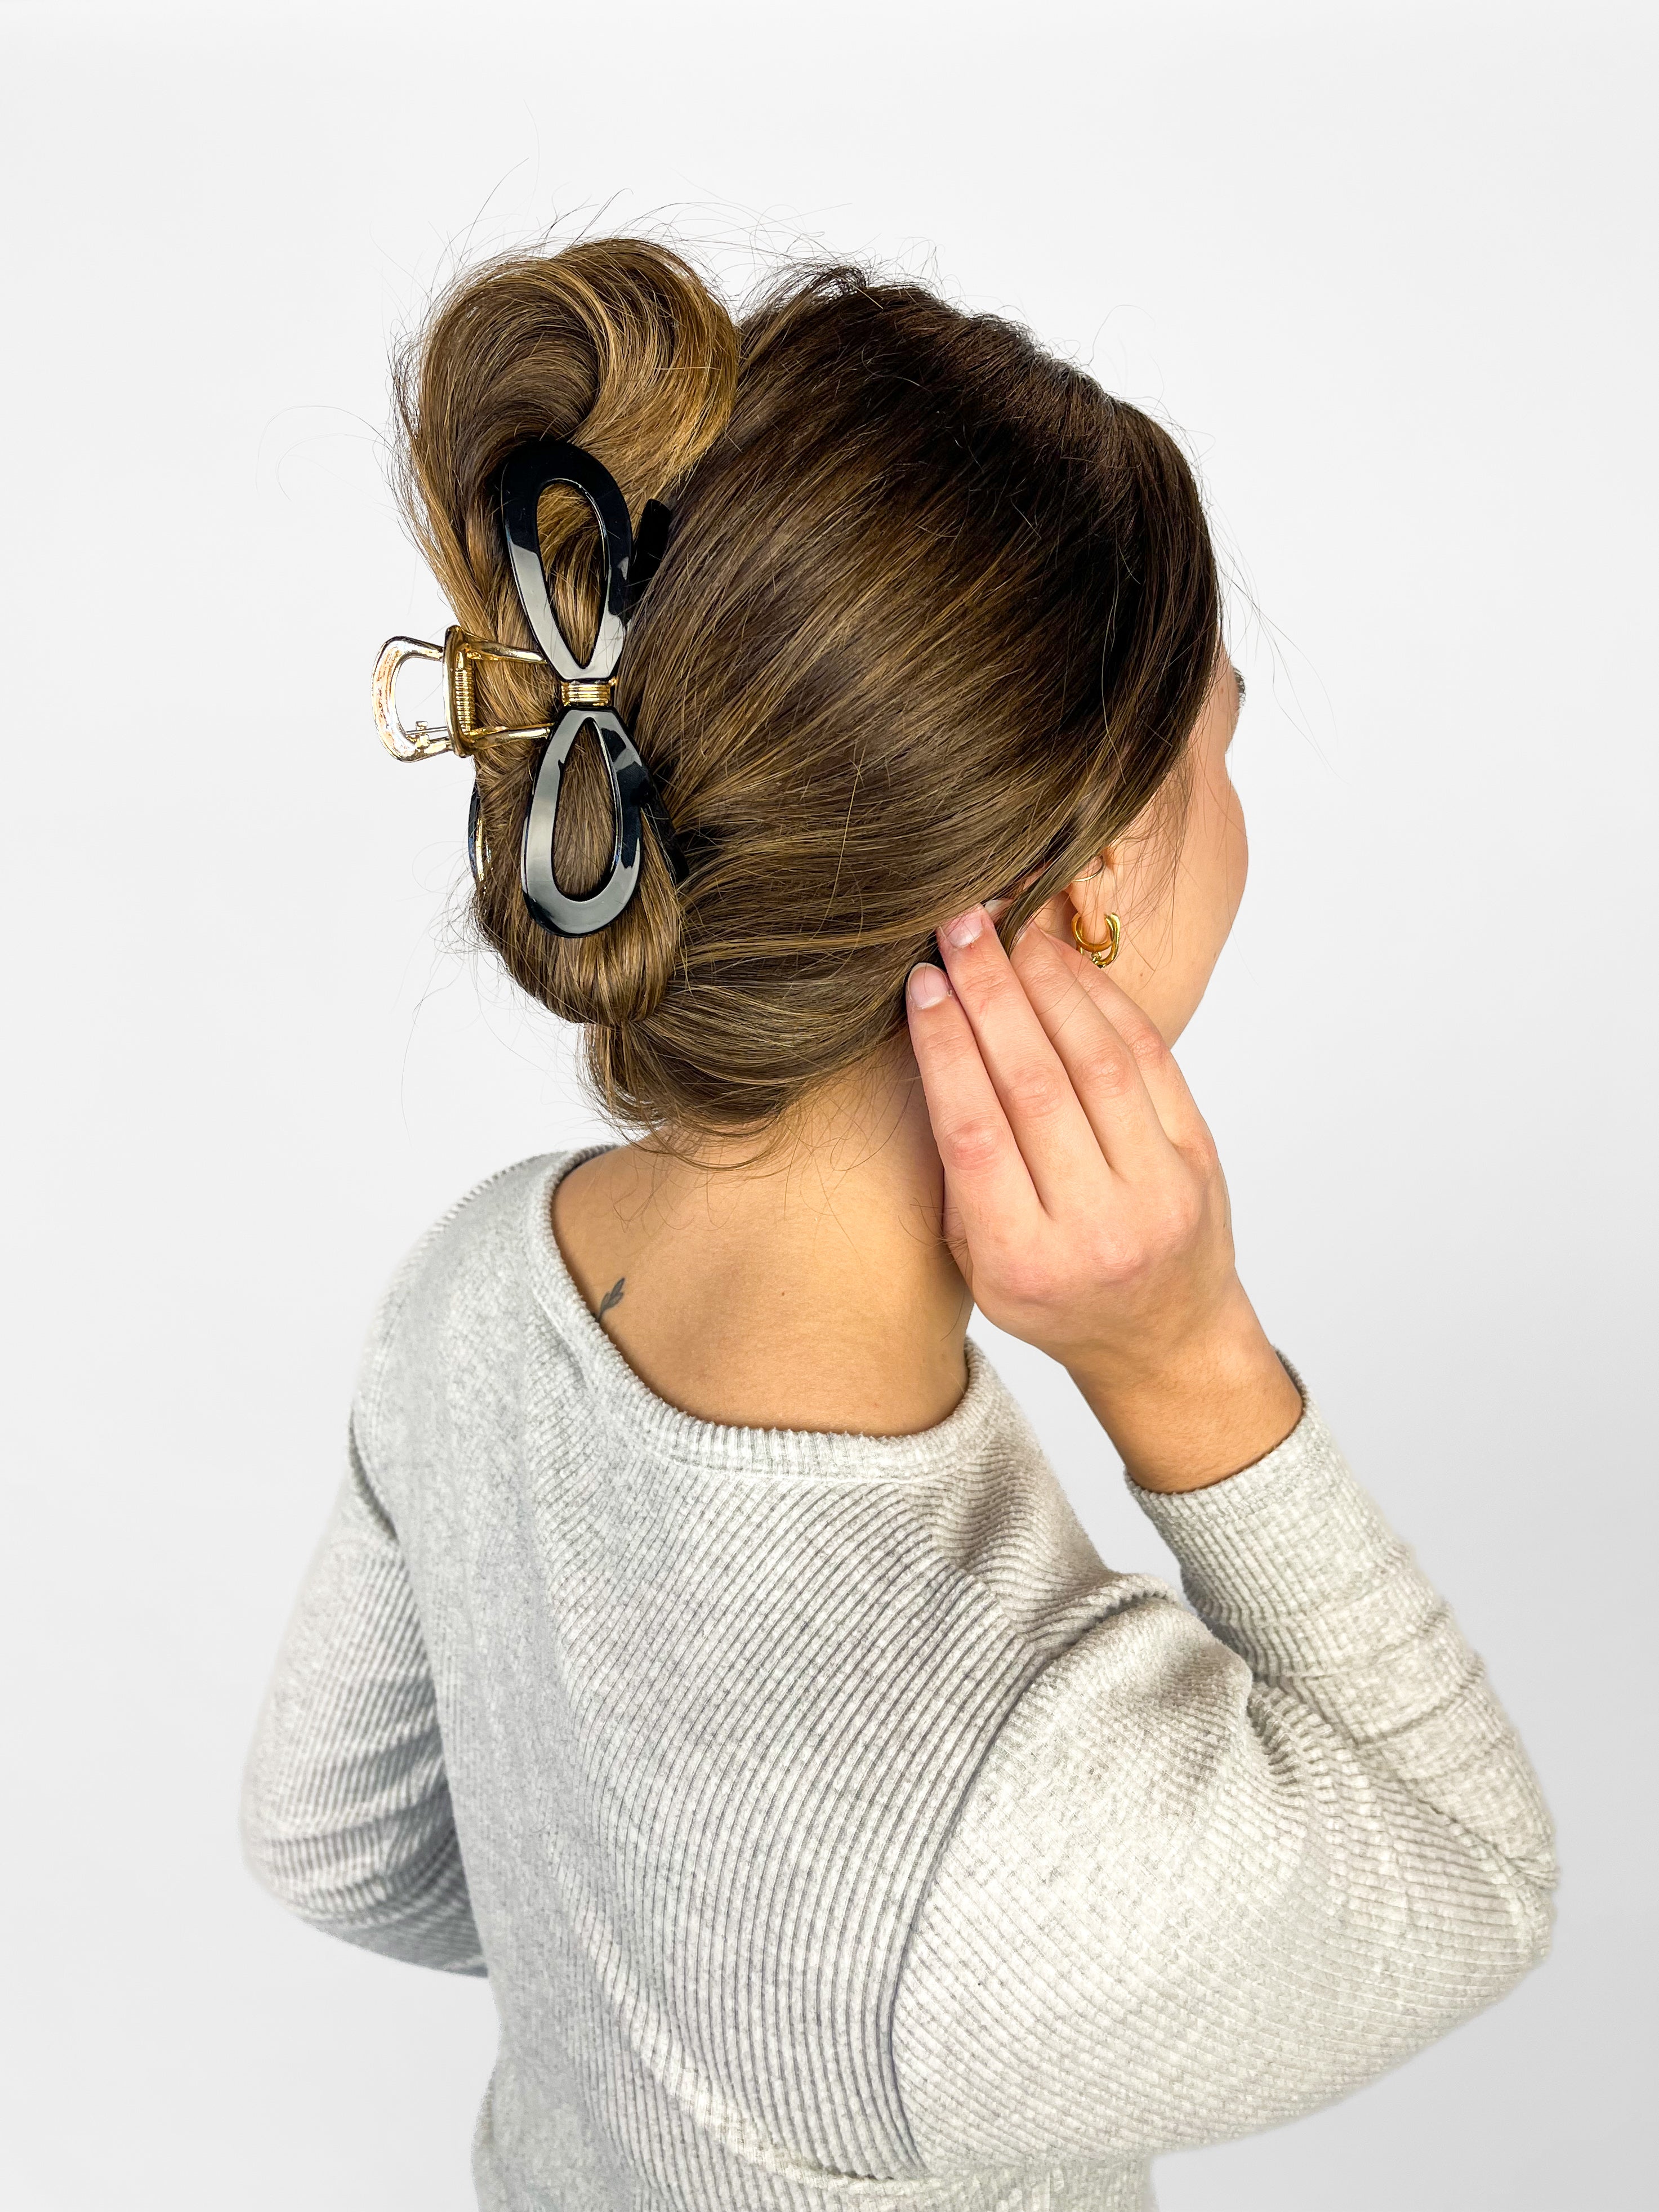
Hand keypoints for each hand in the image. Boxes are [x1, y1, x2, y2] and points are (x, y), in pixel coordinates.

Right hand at [905, 904, 1302, 1492]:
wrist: (1164, 1338)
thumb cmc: (1053, 1297)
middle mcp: (1096, 1229)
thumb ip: (961, 1173)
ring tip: (1008, 930)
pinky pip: (1149, 1061)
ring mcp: (1157, 1191)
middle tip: (959, 927)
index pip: (975, 1135)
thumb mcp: (981, 1263)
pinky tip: (1063, 963)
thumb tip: (935, 1042)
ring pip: (1097, 1063)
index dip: (946, 1049)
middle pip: (1034, 1087)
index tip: (922, 984)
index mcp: (1023, 1264)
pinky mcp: (1198, 1157)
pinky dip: (1103, 1003)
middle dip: (991, 996)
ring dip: (1048, 985)